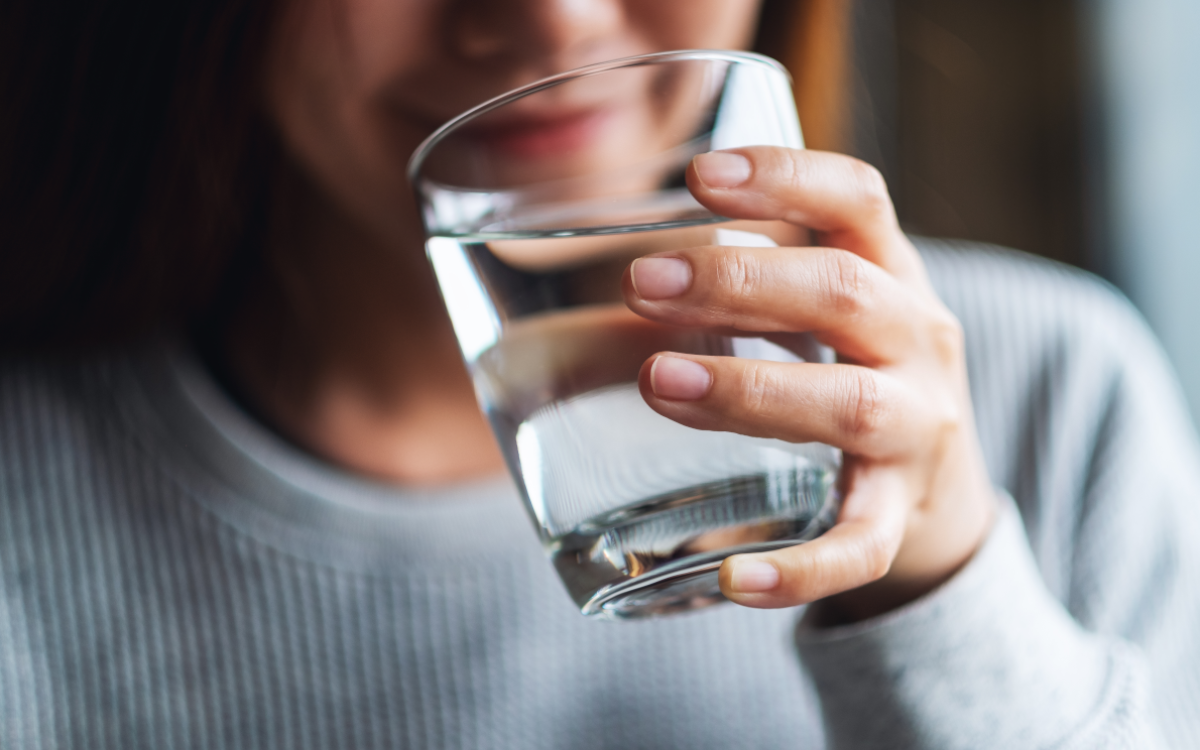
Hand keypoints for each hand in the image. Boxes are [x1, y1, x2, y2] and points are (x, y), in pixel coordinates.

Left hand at [621, 147, 995, 622]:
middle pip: (844, 294)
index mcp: (894, 277)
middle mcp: (917, 344)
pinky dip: (800, 568)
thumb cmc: (860, 378)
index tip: (700, 174)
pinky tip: (732, 579)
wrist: (942, 499)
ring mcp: (917, 432)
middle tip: (641, 283)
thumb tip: (615, 260)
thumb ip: (756, 277)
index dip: (786, 177)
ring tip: (657, 381)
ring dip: (750, 389)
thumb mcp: (833, 314)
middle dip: (741, 283)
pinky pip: (859, 546)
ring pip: (848, 405)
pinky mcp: (899, 517)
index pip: (858, 202)